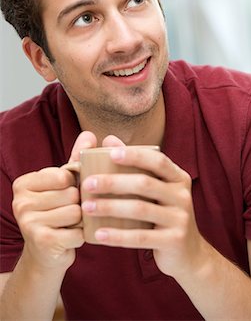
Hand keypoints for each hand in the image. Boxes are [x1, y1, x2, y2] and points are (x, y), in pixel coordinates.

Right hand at [12, 131, 96, 269]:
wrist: (46, 254)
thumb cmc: (57, 212)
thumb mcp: (64, 184)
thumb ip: (75, 159)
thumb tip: (90, 134)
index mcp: (24, 183)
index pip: (64, 175)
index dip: (75, 185)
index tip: (67, 194)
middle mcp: (21, 202)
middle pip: (72, 194)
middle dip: (79, 204)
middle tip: (70, 213)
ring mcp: (28, 223)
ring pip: (76, 212)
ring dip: (81, 220)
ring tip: (71, 225)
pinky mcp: (41, 242)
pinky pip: (77, 232)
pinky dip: (81, 236)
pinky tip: (71, 237)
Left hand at [81, 139, 202, 279]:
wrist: (188, 253)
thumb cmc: (164, 214)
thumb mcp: (156, 189)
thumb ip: (136, 166)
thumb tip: (109, 139)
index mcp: (178, 178)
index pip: (158, 161)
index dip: (135, 155)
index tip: (110, 153)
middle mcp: (182, 195)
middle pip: (144, 183)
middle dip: (113, 182)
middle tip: (87, 183)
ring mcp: (180, 218)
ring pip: (140, 209)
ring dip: (109, 207)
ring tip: (86, 207)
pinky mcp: (173, 241)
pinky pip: (140, 237)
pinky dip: (117, 236)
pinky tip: (98, 234)